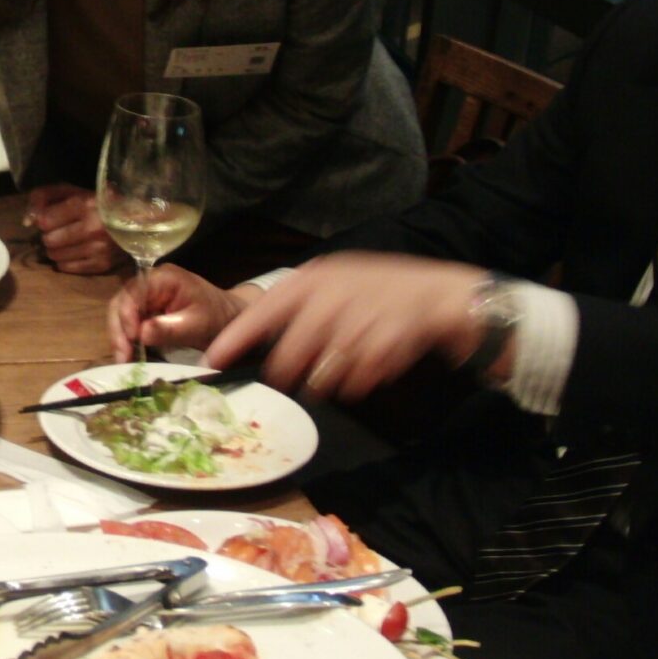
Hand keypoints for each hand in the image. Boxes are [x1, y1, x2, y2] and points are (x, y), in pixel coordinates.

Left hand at [25, 184, 117, 273]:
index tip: (51, 217)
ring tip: (68, 239)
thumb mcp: (71, 190)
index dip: (43, 219)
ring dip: (56, 248)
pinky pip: (67, 268)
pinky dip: (66, 260)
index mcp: (85, 204)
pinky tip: (76, 249)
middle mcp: (93, 228)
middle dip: (49, 235)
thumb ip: (42, 198)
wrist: (136, 220)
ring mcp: (99, 249)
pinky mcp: (102, 265)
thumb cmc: (98, 202)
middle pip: (48, 240)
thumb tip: (27, 221)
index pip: (44, 221)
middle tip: (60, 229)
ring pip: (55, 256)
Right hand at [109, 265, 254, 360]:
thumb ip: (170, 328)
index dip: (126, 316)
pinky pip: (130, 323)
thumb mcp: (198, 325)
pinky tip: (129, 355)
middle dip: (119, 331)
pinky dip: (127, 340)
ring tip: (123, 360)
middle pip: (121, 303)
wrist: (229, 318)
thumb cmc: (217, 317)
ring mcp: (147, 296)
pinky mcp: (147, 309)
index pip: (133, 293)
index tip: (131, 340)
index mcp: (162, 278)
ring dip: (120, 338)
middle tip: (122, 356)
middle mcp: (149, 283)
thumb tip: (141, 333)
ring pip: (121, 314)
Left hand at [204, 253, 489, 400]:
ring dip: (327, 381)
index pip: (265, 308)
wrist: (446, 294)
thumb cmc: (382, 293)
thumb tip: (253, 345)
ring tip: (337, 375)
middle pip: (293, 351)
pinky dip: (361, 381)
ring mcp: (364, 314)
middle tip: (291, 380)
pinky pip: (360, 378)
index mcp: (317, 277)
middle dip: (288, 372)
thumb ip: (300, 310)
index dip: (236, 337)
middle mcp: (336, 292)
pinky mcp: (392, 338)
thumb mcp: (337, 287)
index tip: (211, 361)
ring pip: (325, 370)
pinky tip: (371, 369)